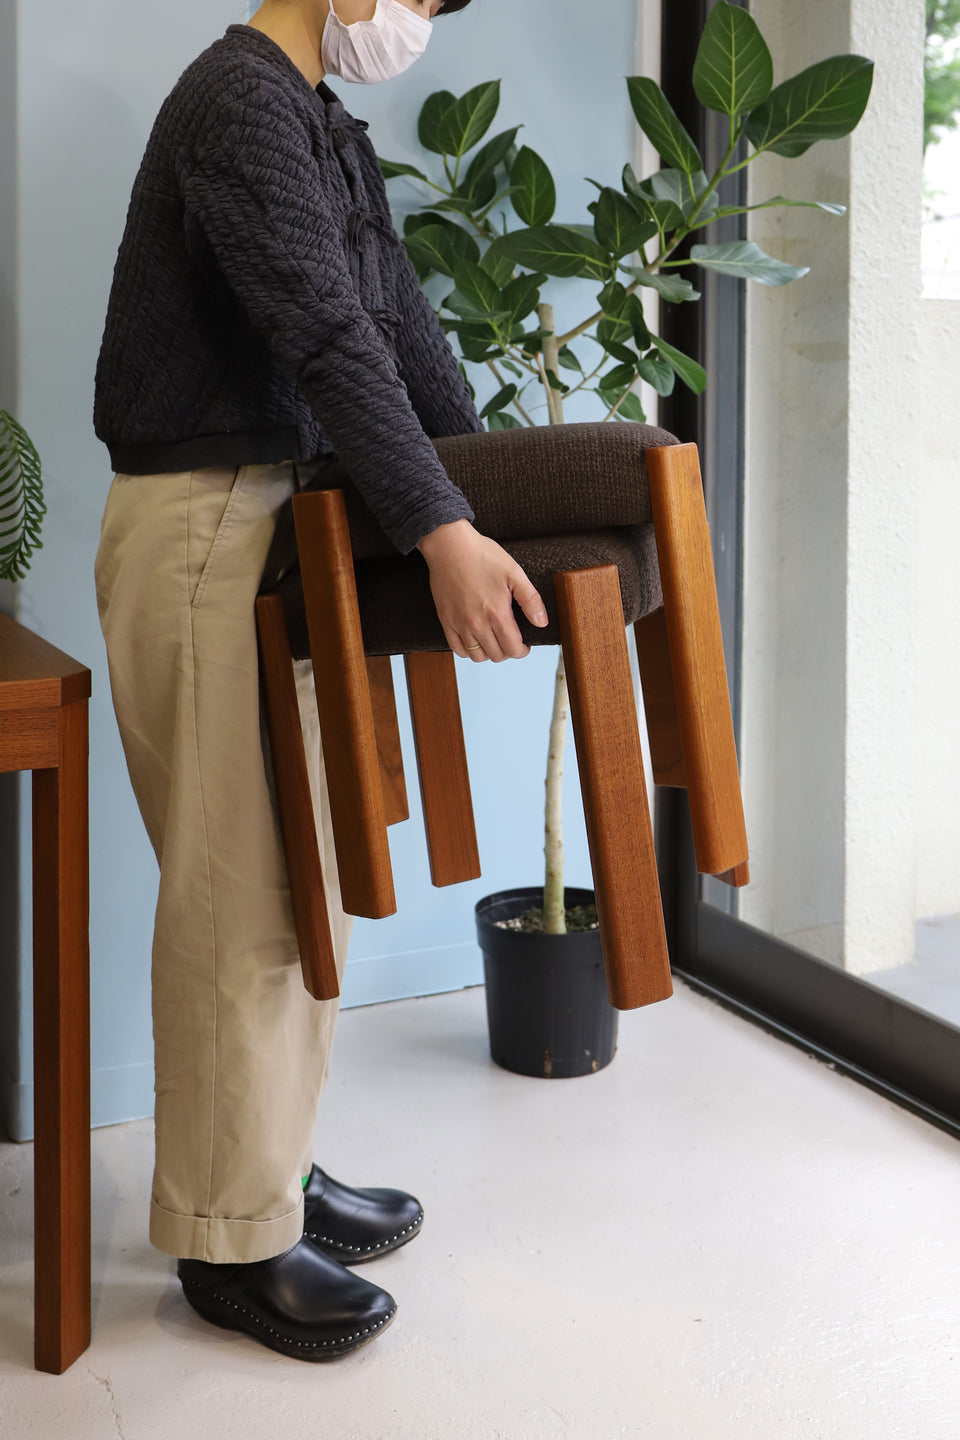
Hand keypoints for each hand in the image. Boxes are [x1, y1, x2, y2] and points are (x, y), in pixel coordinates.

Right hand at [417, 519, 547, 661]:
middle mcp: (477, 623)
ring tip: (494, 640)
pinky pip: (457, 648)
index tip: (524, 645)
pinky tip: (475, 640)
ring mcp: (459, 624)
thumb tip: (542, 622)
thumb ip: (530, 600)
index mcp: (497, 613)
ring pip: (477, 656)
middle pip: (497, 655)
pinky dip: (467, 650)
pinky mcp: (446, 620)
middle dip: (508, 651)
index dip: (522, 651)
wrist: (450, 546)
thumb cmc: (482, 556)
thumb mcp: (514, 573)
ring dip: (489, 652)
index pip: (513, 649)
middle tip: (510, 640)